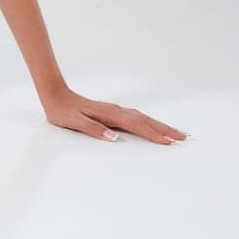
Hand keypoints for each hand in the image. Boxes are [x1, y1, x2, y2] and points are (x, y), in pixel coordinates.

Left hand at [42, 87, 189, 144]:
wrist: (54, 94)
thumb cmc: (62, 111)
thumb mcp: (73, 122)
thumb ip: (93, 129)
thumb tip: (114, 137)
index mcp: (109, 115)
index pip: (136, 126)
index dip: (153, 135)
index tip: (169, 143)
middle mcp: (116, 111)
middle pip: (145, 120)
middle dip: (165, 129)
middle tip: (184, 137)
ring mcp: (115, 110)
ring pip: (143, 118)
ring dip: (160, 125)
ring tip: (175, 132)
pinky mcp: (112, 111)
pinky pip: (136, 117)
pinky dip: (148, 121)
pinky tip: (152, 125)